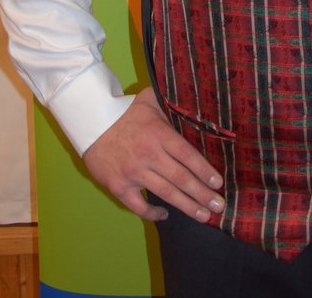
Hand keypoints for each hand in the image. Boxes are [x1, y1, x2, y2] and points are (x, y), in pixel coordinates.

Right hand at [83, 87, 224, 222]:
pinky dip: (153, 213)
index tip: (218, 183)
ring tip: (204, 216)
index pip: (187, 155)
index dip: (204, 170)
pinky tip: (166, 215)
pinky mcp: (118, 186)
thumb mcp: (150, 99)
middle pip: (181, 178)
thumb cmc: (125, 113)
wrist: (91, 124)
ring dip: (187, 206)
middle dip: (202, 194)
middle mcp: (149, 155)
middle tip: (219, 206)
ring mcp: (133, 172)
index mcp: (159, 134)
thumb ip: (170, 100)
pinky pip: (138, 205)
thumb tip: (191, 96)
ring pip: (165, 193)